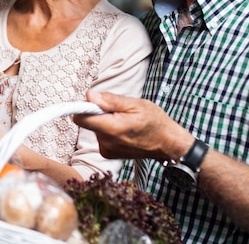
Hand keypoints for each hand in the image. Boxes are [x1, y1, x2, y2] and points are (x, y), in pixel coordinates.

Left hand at [74, 90, 192, 160]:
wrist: (167, 144)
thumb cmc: (155, 123)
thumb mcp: (135, 104)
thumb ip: (110, 100)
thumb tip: (89, 95)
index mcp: (111, 129)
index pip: (81, 118)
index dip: (84, 106)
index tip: (94, 101)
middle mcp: (106, 142)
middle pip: (88, 121)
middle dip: (99, 112)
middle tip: (119, 110)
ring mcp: (106, 150)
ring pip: (95, 127)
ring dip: (105, 121)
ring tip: (125, 120)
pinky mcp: (108, 153)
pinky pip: (101, 136)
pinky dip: (109, 130)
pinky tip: (124, 129)